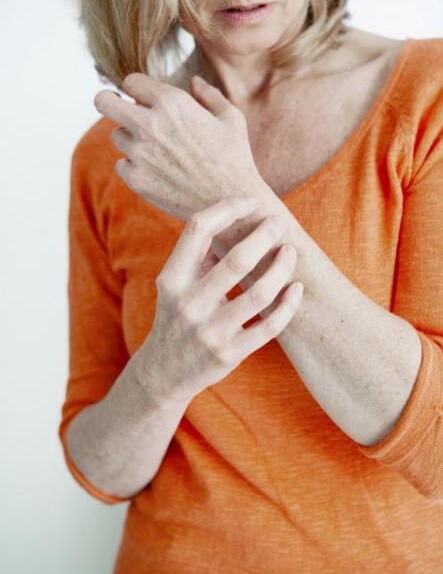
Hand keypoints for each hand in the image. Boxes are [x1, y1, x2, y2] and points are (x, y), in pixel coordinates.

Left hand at [93, 74, 263, 220]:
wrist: (230, 202)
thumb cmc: (235, 158)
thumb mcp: (231, 118)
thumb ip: (209, 94)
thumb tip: (194, 82)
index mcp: (171, 103)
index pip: (131, 81)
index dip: (138, 89)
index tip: (143, 98)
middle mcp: (149, 125)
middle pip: (103, 102)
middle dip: (110, 102)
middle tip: (122, 111)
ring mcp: (139, 153)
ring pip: (117, 135)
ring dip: (131, 139)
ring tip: (156, 150)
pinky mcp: (136, 179)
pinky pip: (122, 164)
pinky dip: (135, 166)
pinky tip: (157, 170)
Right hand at [139, 195, 303, 404]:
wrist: (163, 373)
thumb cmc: (176, 317)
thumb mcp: (175, 285)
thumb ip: (199, 255)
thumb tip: (234, 219)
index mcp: (172, 279)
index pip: (198, 229)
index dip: (228, 208)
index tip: (251, 201)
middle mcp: (188, 304)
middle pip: (237, 260)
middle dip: (265, 235)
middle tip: (279, 223)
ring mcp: (209, 332)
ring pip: (259, 294)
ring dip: (282, 268)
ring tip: (291, 252)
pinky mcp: (229, 354)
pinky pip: (269, 326)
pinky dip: (289, 305)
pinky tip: (297, 289)